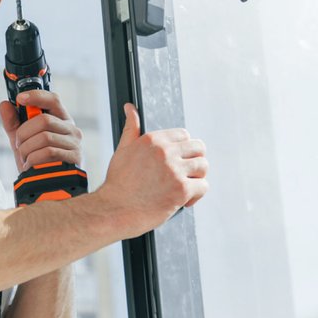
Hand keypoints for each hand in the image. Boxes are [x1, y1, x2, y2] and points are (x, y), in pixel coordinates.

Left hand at [0, 89, 84, 171]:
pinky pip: (49, 152)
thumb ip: (13, 122)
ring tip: (25, 158)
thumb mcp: (23, 139)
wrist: (47, 187)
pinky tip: (31, 165)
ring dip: (27, 149)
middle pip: (44, 120)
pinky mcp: (75, 158)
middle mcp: (71, 128)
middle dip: (24, 133)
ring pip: (45, 137)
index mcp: (60, 119)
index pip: (53, 99)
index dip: (36, 96)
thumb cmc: (38, 160)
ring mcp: (75, 143)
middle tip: (19, 144)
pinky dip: (34, 159)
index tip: (20, 99)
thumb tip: (5, 104)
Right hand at [96, 103, 207, 236]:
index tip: (178, 161)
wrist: (114, 210)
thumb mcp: (123, 150)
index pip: (184, 135)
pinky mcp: (181, 190)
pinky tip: (185, 200)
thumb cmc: (118, 183)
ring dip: (197, 177)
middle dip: (194, 161)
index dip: (183, 149)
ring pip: (203, 166)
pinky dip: (197, 195)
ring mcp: (175, 171)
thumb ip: (131, 127)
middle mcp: (166, 152)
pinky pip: (203, 186)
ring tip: (185, 186)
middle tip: (185, 173)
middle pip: (199, 148)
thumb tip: (130, 108)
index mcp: (153, 140)